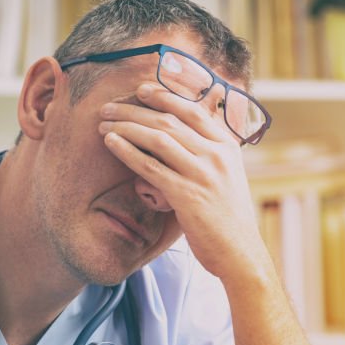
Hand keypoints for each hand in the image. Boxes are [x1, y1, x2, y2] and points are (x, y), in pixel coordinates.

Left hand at [98, 83, 272, 281]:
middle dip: (135, 110)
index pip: (193, 109)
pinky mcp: (187, 195)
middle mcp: (216, 155)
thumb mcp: (226, 177)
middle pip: (170, 120)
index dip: (165, 96)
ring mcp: (203, 174)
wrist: (240, 253)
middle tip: (110, 106)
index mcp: (227, 146)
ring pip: (158, 138)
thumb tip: (183, 137)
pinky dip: (128, 151)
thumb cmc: (228, 218)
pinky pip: (151, 166)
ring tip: (103, 122)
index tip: (141, 90)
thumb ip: (208, 155)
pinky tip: (111, 142)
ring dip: (126, 126)